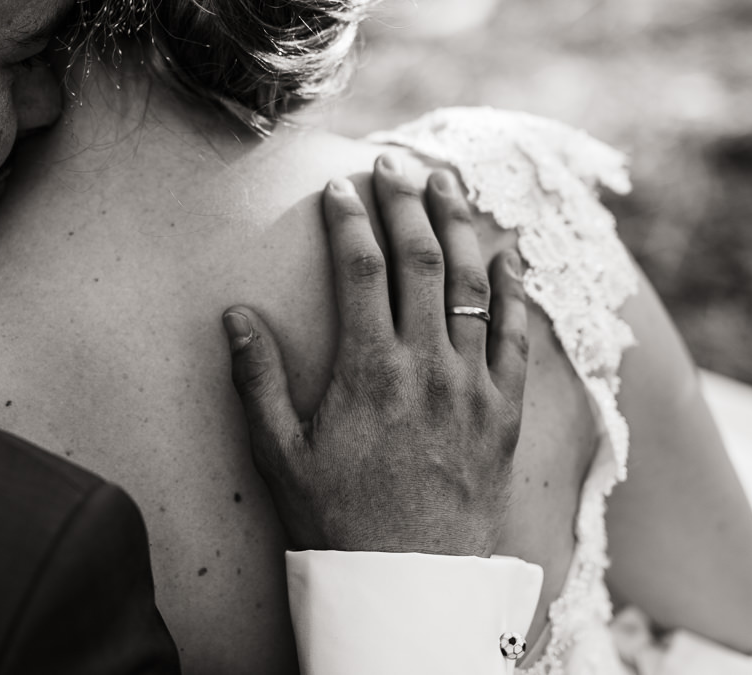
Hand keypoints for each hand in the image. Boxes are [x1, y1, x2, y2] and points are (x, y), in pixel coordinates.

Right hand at [222, 155, 531, 556]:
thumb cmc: (337, 520)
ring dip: (460, 228)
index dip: (349, 220)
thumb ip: (258, 380)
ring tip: (447, 185)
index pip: (361, 270)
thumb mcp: (280, 454)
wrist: (409, 585)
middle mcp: (427, 366)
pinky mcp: (504, 411)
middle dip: (406, 203)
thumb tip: (235, 315)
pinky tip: (508, 257)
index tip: (338, 186)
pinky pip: (517, 337)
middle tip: (394, 165)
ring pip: (473, 286)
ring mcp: (473, 386)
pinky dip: (514, 290)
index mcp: (370, 370)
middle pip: (421, 261)